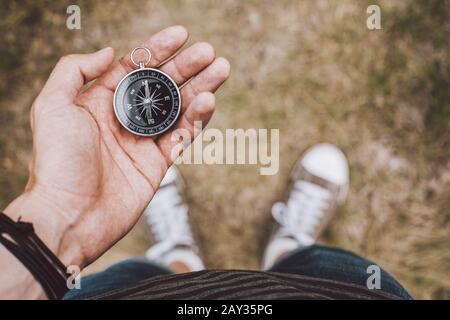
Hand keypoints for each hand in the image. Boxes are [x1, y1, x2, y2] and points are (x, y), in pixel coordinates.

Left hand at [3, 26, 229, 272]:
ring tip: (221, 70)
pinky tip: (208, 102)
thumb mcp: (51, 106)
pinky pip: (183, 137)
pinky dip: (198, 120)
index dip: (158, 49)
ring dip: (201, 89)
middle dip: (187, 67)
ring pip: (179, 109)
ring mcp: (143, 142)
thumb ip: (74, 70)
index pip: (136, 68)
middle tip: (209, 53)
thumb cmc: (56, 162)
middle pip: (163, 86)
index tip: (181, 35)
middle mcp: (125, 120)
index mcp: (101, 102)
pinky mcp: (158, 165)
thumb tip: (109, 52)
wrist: (69, 215)